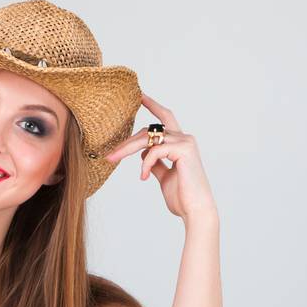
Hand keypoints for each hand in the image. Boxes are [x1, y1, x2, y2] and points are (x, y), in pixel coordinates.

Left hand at [104, 94, 216, 222]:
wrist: (195, 211)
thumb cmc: (183, 197)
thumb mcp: (164, 177)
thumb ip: (155, 163)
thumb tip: (144, 155)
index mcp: (180, 143)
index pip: (165, 118)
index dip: (152, 105)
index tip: (139, 95)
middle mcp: (184, 138)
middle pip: (149, 131)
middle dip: (127, 142)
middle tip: (110, 154)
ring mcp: (185, 142)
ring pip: (148, 138)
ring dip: (128, 149)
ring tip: (114, 160)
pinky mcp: (184, 150)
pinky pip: (154, 151)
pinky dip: (145, 163)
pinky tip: (143, 177)